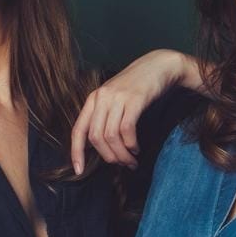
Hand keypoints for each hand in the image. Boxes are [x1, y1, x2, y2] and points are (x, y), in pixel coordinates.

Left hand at [71, 50, 202, 173]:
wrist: (159, 66)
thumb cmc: (138, 86)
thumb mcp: (115, 98)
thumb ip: (104, 117)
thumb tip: (98, 146)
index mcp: (93, 99)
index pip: (78, 130)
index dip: (76, 152)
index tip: (79, 170)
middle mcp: (102, 98)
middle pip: (96, 137)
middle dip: (108, 156)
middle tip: (121, 164)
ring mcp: (117, 98)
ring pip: (111, 136)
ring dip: (121, 154)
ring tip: (131, 161)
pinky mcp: (134, 100)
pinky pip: (127, 129)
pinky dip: (131, 144)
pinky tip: (136, 149)